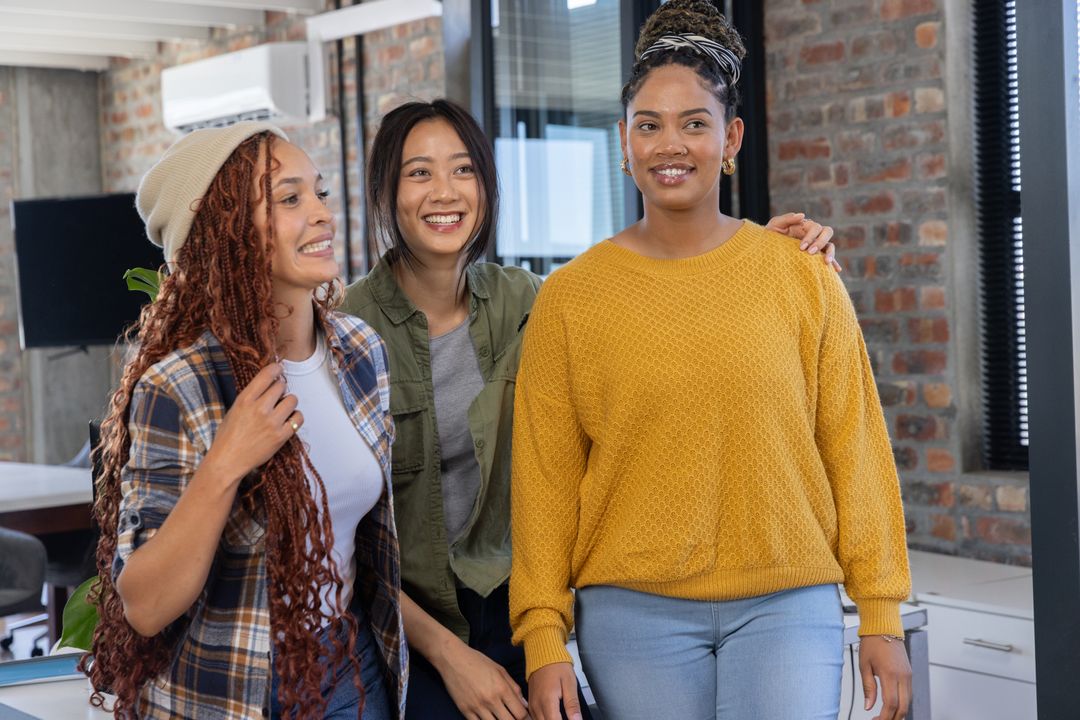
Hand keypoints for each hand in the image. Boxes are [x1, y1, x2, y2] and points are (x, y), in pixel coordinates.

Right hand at [202, 363, 301, 483]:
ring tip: (281, 410)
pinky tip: (288, 420)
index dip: (276, 369)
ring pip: (293, 399)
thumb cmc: (228, 437)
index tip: (279, 369)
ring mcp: (272, 422)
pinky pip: (298, 417)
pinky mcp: (281, 436)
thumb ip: (251, 397)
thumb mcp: (234, 410)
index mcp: (245, 400)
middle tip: (276, 398)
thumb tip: (268, 384)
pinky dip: (295, 417)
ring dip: (289, 403)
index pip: (267, 375)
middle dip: (280, 389)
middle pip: (281, 386)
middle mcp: (259, 408)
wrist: (228, 461)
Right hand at [438, 641, 528, 719]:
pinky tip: (487, 717)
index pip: (520, 713)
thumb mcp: (500, 670)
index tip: (523, 717)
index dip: (525, 718)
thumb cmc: (477, 661)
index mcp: (502, 688)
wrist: (453, 658)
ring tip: (500, 716)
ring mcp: (477, 707)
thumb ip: (514, 687)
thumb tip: (524, 704)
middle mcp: (490, 699)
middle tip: (512, 717)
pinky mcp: (464, 710)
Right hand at [528, 662, 581, 719]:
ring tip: (560, 715)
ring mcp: (532, 704)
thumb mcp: (570, 683)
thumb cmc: (557, 665)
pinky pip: (535, 718)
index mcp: (547, 700)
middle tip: (568, 717)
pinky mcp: (530, 703)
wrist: (543, 653)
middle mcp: (537, 705)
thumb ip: (572, 705)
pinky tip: (552, 716)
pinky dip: (543, 719)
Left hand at [766, 211, 840, 271]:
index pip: (815, 227)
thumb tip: (803, 215)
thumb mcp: (775, 225)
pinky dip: (834, 263)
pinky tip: (836, 270)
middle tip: (810, 253)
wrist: (765, 249)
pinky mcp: (815, 257)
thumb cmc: (770, 236)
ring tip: (826, 262)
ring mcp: (815, 246)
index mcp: (804, 226)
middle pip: (827, 232)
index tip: (801, 248)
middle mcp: (813, 235)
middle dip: (821, 242)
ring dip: (830, 252)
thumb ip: (787, 218)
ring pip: (830, 245)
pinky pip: (828, 258)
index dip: (811, 237)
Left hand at [859, 635, 911, 719]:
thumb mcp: (864, 665)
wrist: (883, 627)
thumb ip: (868, 688)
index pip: (891, 703)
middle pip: (903, 707)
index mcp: (890, 674)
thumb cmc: (872, 643)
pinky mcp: (909, 673)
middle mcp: (903, 676)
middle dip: (893, 718)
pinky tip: (892, 705)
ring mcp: (908, 675)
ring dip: (898, 712)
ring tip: (885, 715)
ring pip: (908, 701)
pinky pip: (908, 693)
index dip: (884, 716)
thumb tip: (868, 706)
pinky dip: (902, 702)